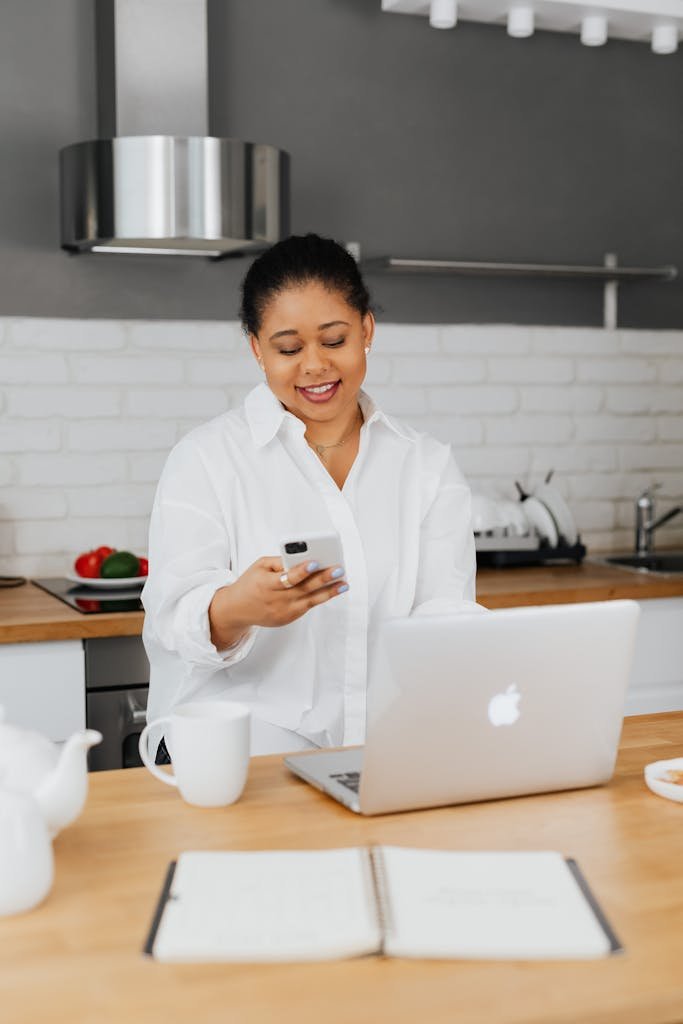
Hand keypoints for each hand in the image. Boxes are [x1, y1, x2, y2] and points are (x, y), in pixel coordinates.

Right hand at [209, 557, 346, 648]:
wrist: (237, 609)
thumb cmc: (250, 582)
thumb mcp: (260, 566)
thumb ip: (280, 561)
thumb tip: (303, 556)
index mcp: (266, 584)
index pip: (287, 578)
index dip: (301, 571)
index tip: (314, 562)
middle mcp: (276, 599)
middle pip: (303, 589)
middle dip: (323, 579)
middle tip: (339, 569)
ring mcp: (284, 611)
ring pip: (310, 600)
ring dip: (329, 592)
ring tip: (344, 583)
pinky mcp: (288, 618)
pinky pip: (308, 606)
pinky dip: (321, 598)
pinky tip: (334, 590)